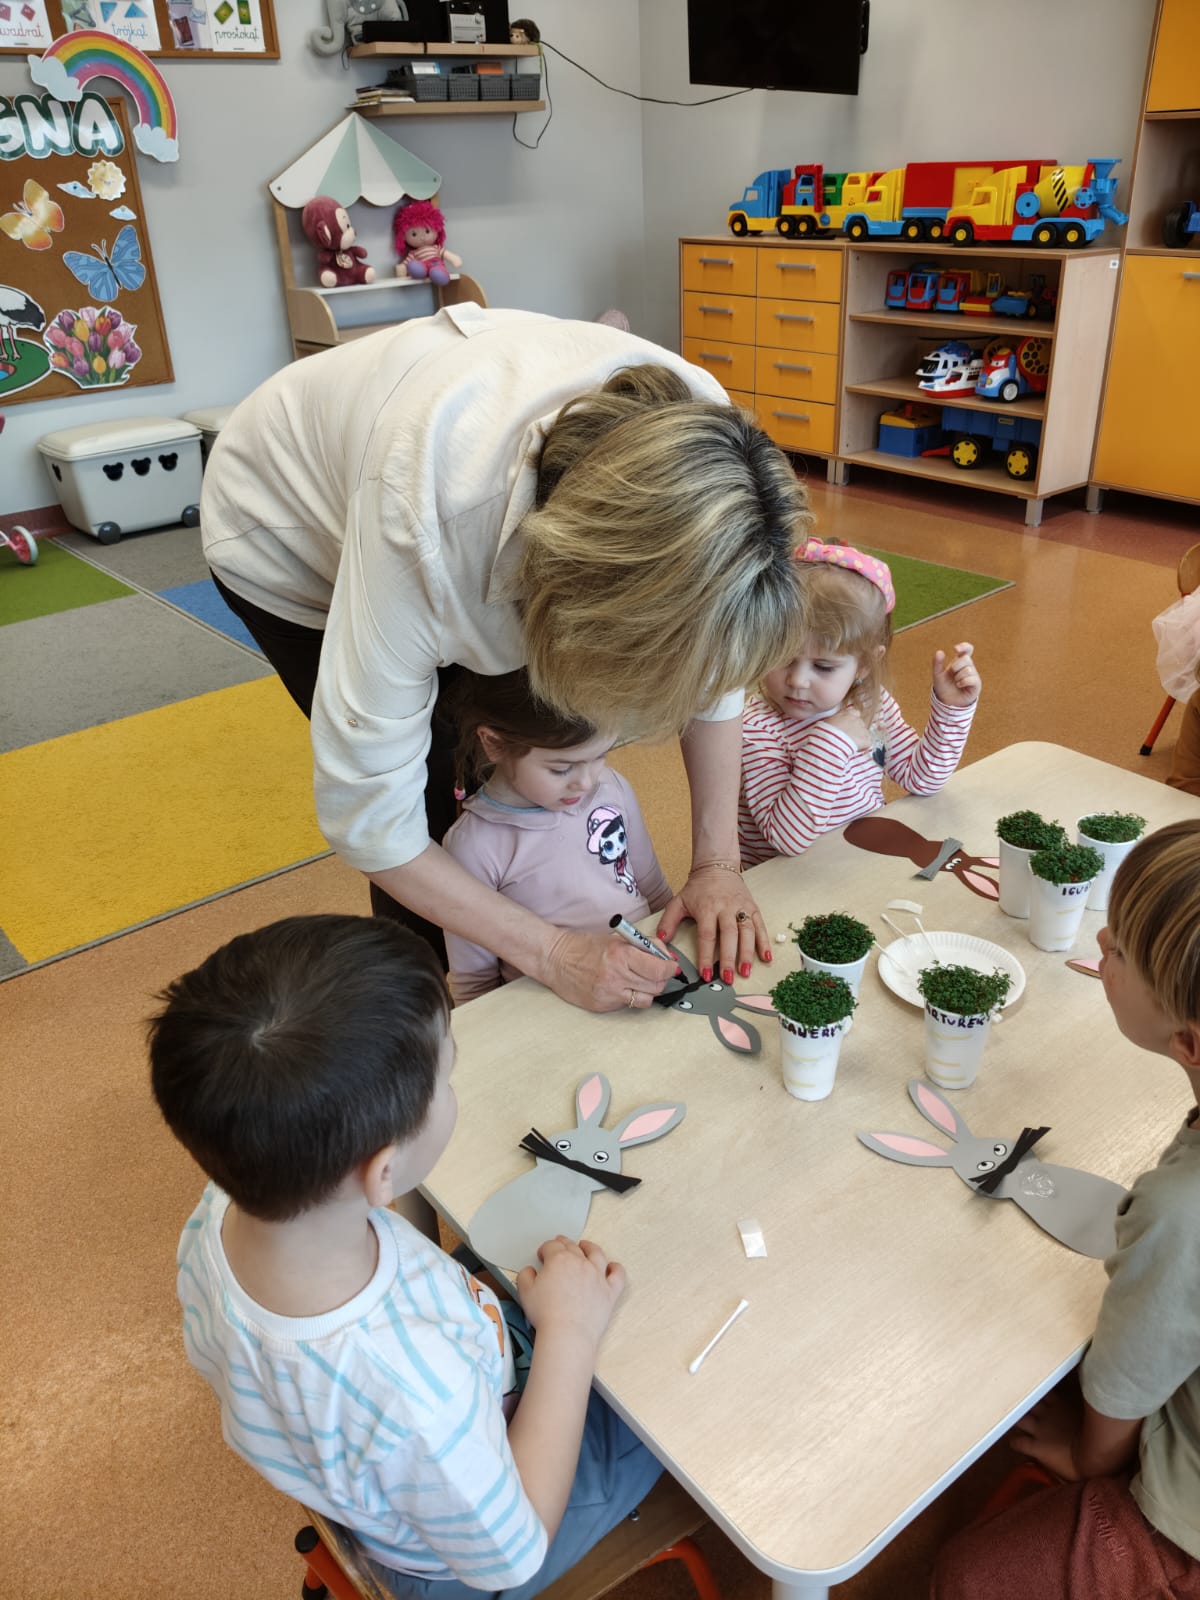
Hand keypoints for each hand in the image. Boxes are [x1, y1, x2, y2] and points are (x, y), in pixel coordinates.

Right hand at [516, 1236, 625, 1350]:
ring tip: (586, 1246)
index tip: (542, 1255)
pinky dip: (616, 1269)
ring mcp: (597, 1276)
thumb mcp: (525, 1292)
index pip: (551, 1246)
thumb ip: (525, 1276)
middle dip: (564, 1243)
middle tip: (560, 1244)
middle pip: (572, 1246)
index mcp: (559, 1259)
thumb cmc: (545, 1314)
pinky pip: (617, 1275)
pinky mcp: (609, 1291)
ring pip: (596, 1254)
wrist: (567, 1334)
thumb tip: (530, 1270)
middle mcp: (580, 1262)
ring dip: (590, 1247)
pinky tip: (613, 1267)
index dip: (545, 1249)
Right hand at [541, 928, 676, 1012]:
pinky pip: (628, 1005)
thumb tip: (667, 957)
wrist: (555, 959)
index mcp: (621, 954)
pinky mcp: (603, 1006)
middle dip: (661, 979)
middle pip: (656, 985)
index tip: (670, 966)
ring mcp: (609, 994)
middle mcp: (617, 976)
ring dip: (648, 990)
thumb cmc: (585, 946)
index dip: (669, 968)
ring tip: (638, 980)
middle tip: (655, 972)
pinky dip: (631, 997)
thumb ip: (644, 945)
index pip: (659, 969)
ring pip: (646, 999)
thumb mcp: (617, 939)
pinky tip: (622, 987)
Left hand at [657, 866, 769, 985]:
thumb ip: (668, 921)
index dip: (706, 956)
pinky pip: (760, 926)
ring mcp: (741, 908)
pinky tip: (766, 957)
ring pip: (747, 932)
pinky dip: (764, 942)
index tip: (705, 974)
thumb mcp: (679, 901)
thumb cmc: (698, 888)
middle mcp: (726, 908)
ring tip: (746, 972)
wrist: (717, 867)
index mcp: (707, 908)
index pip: (706, 935)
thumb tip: (661, 941)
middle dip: (729, 959)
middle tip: (727, 978)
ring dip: (747, 953)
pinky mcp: (753, 907)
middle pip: (729, 935)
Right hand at [824, 704, 872, 749]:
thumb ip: (835, 720)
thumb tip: (832, 723)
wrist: (830, 743)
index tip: (848, 725)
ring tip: (850, 745)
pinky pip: (867, 743)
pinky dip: (862, 747)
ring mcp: (863, 730)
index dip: (852, 719)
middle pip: (860, 724)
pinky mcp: (867, 741)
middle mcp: (857, 720)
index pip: (855, 713)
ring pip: (864, 734)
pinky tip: (855, 749)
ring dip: (859, 739)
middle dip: (856, 730)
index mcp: (848, 714)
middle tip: (847, 737)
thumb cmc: (825, 732)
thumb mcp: (827, 722)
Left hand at [932, 642, 980, 706]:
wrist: (947, 701)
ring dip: (958, 677)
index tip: (956, 649)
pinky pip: (972, 678)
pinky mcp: (976, 684)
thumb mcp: (938, 674)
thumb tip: (939, 652)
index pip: (967, 649)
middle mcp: (968, 666)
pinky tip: (959, 685)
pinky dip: (963, 682)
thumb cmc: (943, 686)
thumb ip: (937, 663)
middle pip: (966, 659)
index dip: (964, 646)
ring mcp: (973, 675)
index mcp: (960, 661)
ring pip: (968, 669)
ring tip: (956, 682)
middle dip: (956, 666)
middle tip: (952, 674)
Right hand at [1009, 1388, 1080, 1480]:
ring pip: (1029, 1403)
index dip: (1015, 1443)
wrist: (1097, 1448)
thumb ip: (1053, 1472)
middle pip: (1019, 1418)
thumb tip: (1053, 1477)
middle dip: (1017, 1418)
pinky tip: (1045, 1391)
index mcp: (1038, 1448)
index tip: (1017, 1443)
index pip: (1017, 1443)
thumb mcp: (1064, 1477)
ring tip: (1028, 1400)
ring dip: (1029, 1403)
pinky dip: (1045, 1392)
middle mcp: (1039, 1428)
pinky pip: (1047, 1393)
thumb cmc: (1083, 1468)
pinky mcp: (1060, 1402)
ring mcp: (1048, 1414)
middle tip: (1018, 1417)